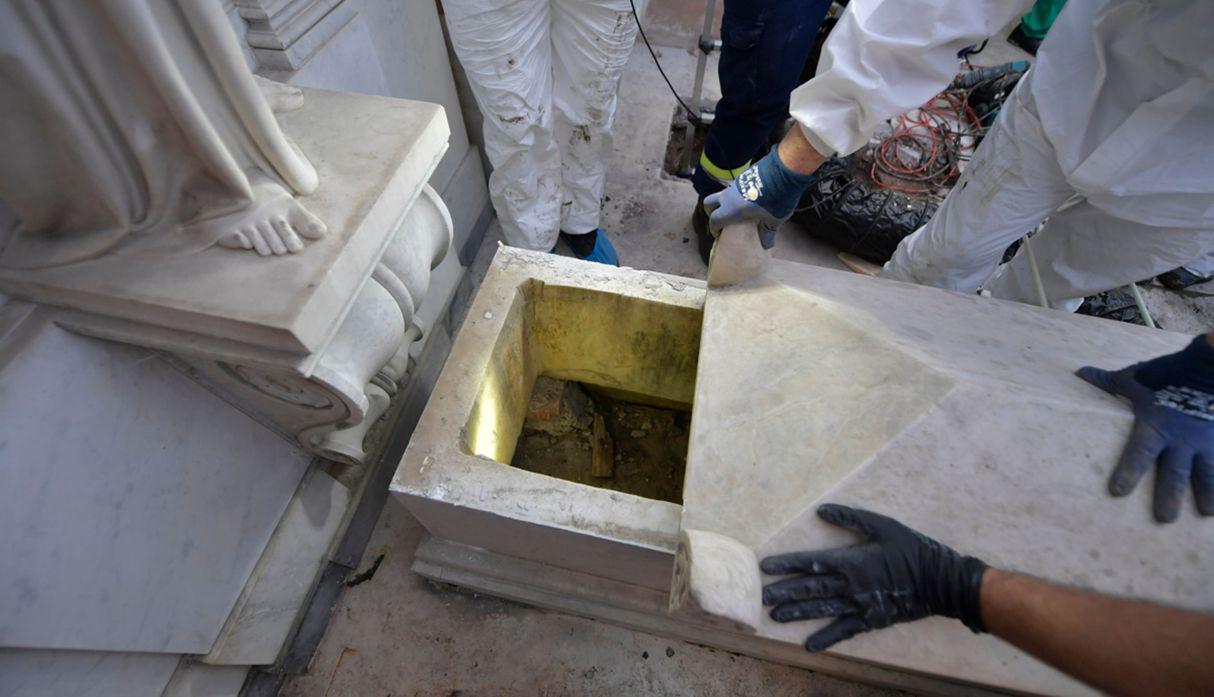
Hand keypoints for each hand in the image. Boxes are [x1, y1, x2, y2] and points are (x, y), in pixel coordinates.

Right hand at [703, 146, 817, 249]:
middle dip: (712, 212)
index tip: (719, 235)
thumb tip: (765, 245)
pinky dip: (737, 194)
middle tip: (722, 220)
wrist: (785, 170)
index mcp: (732, 208)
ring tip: (740, 210)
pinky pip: (735, 187)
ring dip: (726, 202)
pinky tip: (751, 198)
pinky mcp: (745, 174)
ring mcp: (736, 183)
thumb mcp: (773, 220)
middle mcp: (729, 195)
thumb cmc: (777, 198)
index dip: (714, 229)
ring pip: (723, 194)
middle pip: (709, 202)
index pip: (714, 220)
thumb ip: (766, 232)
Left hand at [760, 504, 986, 652]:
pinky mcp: (871, 620)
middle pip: (811, 589)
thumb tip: (822, 510)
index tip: (765, 567)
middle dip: (784, 592)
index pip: (811, 563)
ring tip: (775, 617)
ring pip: (822, 610)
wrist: (941, 581)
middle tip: (760, 597)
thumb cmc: (912, 549)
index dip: (786, 564)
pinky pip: (845, 631)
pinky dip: (826, 638)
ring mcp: (860, 605)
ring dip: (798, 613)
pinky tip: (809, 645)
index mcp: (851, 561)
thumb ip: (851, 518)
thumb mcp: (883, 526)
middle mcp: (851, 585)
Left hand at [1077, 337, 1213, 522]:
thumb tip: (1079, 373)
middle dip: (1169, 496)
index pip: (1138, 453)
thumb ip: (1107, 382)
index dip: (1128, 472)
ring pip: (1208, 473)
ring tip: (1206, 513)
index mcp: (1154, 426)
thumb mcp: (1133, 378)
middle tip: (1164, 519)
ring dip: (1207, 493)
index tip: (1117, 493)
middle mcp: (1180, 438)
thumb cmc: (1165, 372)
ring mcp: (1205, 440)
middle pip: (1174, 473)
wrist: (1208, 365)